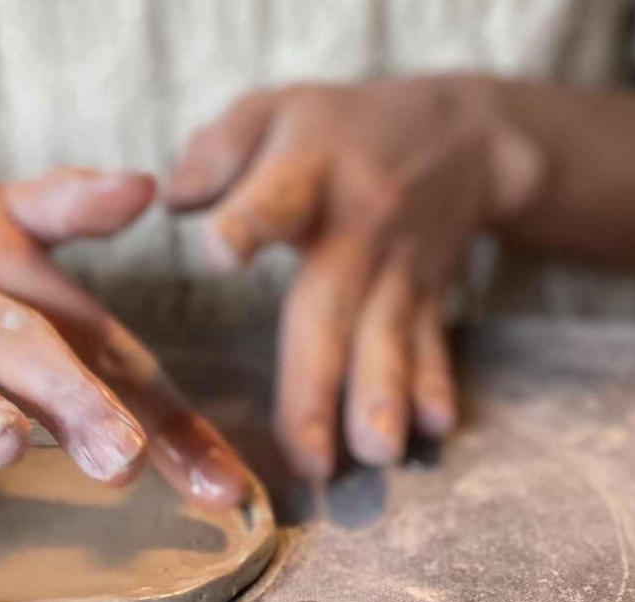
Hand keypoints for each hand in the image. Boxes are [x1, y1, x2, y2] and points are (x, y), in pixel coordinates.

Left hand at [168, 76, 543, 476]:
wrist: (461, 134)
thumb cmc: (333, 131)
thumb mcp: (271, 112)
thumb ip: (216, 153)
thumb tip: (173, 199)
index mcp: (307, 171)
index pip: (276, 197)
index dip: (250, 220)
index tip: (223, 251)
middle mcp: (359, 225)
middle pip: (332, 305)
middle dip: (321, 382)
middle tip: (308, 453)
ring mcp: (399, 267)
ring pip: (387, 338)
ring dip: (381, 399)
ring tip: (374, 454)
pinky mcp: (428, 296)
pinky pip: (431, 344)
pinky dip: (434, 386)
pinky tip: (433, 431)